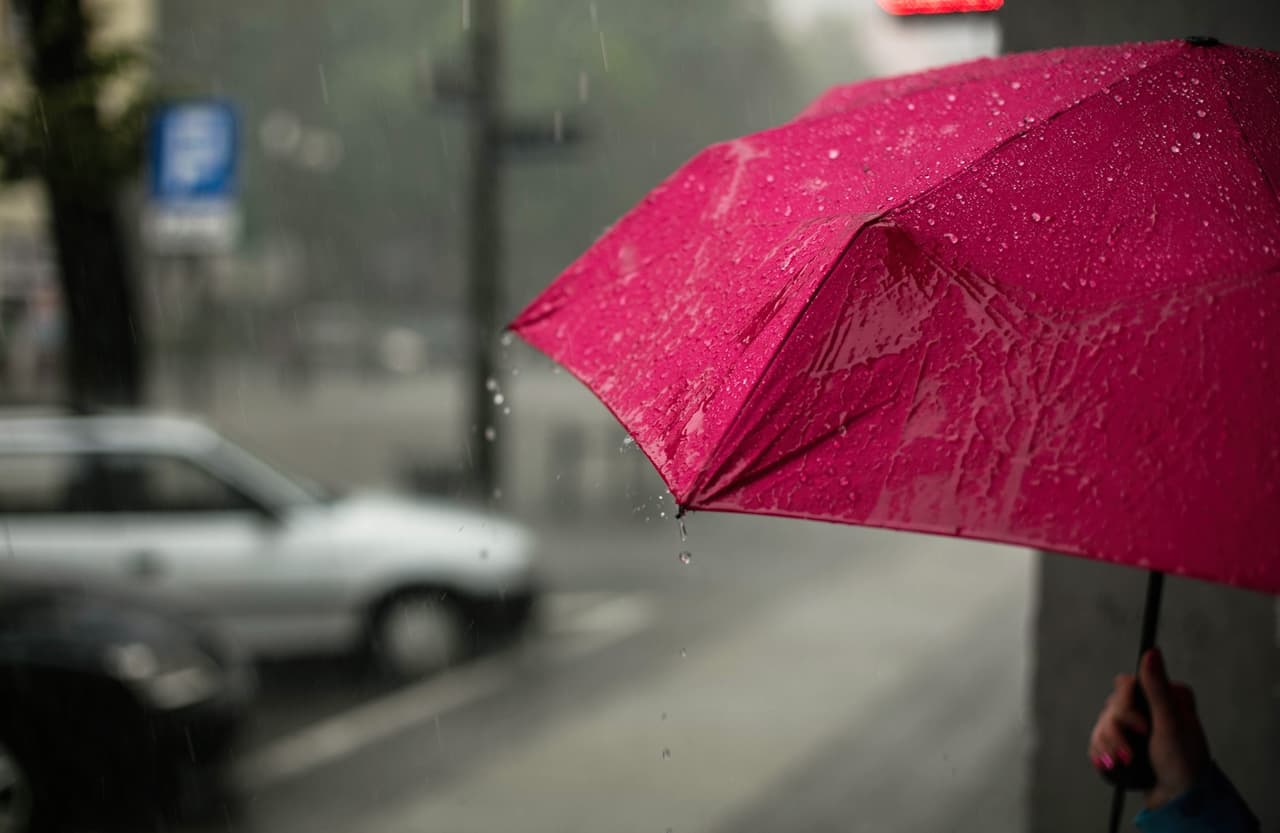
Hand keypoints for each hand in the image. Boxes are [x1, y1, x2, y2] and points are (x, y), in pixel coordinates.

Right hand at [1088, 648, 1209, 808]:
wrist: (1178, 800)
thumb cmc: (1182, 764)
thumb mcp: (1170, 725)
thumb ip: (1157, 689)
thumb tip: (1151, 652)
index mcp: (1166, 695)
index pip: (1125, 684)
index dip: (1125, 707)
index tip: (1142, 728)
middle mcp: (1151, 705)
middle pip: (1111, 705)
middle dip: (1115, 732)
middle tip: (1131, 752)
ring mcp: (1136, 724)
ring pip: (1102, 722)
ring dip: (1108, 745)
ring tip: (1122, 763)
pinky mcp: (1126, 740)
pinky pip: (1100, 738)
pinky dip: (1102, 751)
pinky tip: (1111, 763)